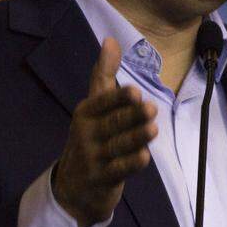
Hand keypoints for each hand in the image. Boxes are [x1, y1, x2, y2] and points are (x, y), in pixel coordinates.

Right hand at [52, 38, 158, 226]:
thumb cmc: (90, 137)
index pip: (102, 103)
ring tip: (153, 129)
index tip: (135, 92)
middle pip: (113, 124)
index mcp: (86, 113)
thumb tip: (111, 39)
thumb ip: (103, 74)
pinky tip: (145, 157)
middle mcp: (87, 134)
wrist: (73, 187)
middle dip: (132, 116)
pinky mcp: (103, 179)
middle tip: (151, 108)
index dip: (118, 99)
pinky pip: (119, 171)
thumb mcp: (93, 106)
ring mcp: (94, 158)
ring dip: (136, 138)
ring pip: (118, 146)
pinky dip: (131, 164)